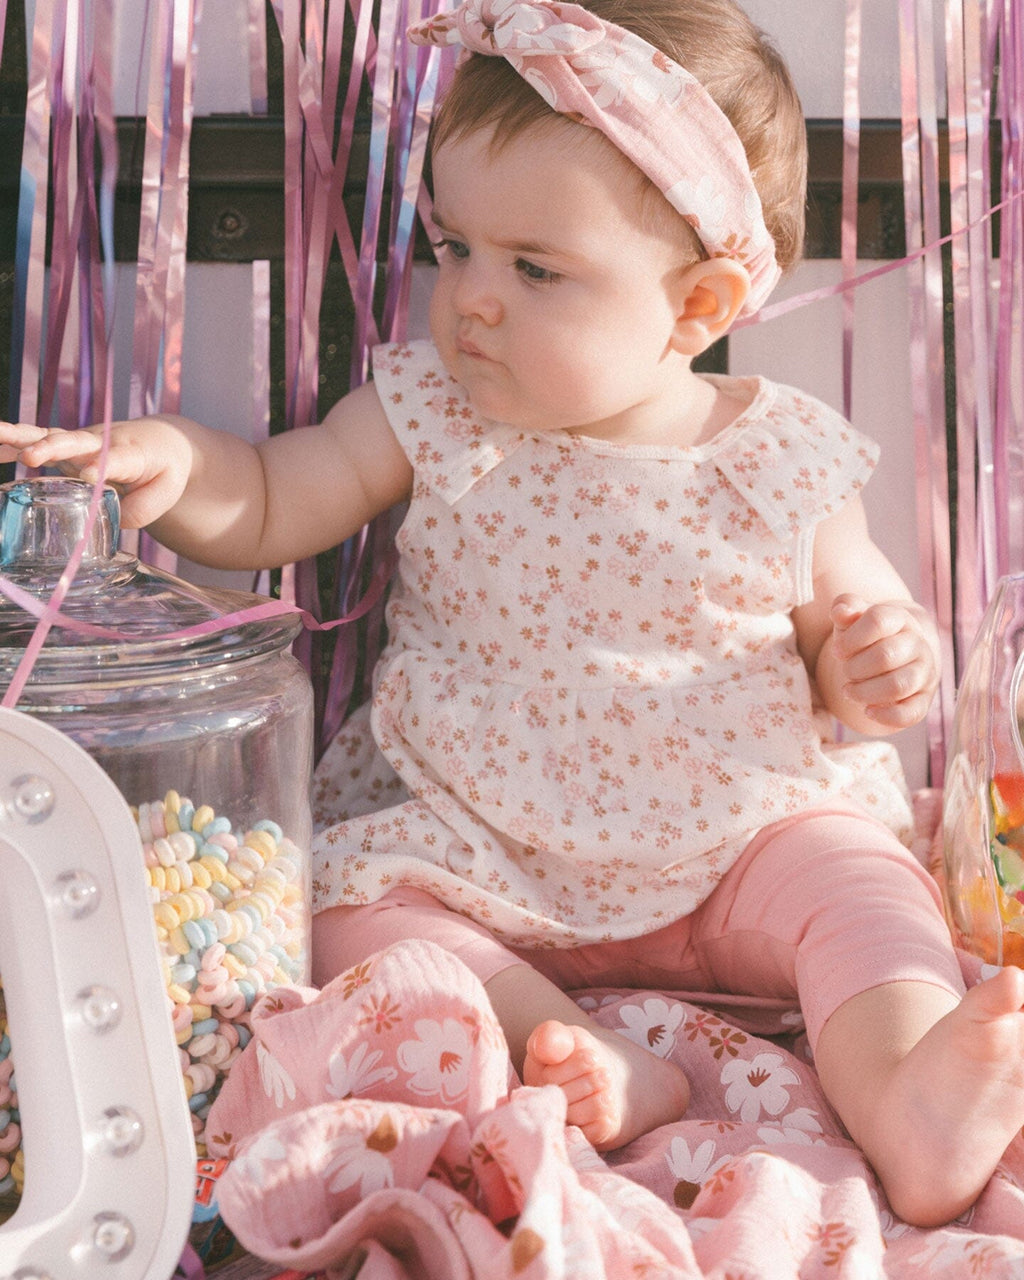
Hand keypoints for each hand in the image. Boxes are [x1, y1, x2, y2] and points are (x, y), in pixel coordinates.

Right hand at [0, 418, 191, 528]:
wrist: (161, 440)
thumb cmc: (164, 470)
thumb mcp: (163, 493)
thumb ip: (138, 511)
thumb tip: (106, 519)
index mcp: (130, 454)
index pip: (114, 460)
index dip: (101, 467)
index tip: (88, 475)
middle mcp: (101, 443)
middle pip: (75, 441)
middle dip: (53, 448)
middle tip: (32, 456)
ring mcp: (80, 442)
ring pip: (50, 435)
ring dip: (22, 436)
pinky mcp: (66, 445)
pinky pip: (36, 440)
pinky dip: (12, 443)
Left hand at [828, 592, 938, 732]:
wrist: (901, 650)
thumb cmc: (869, 635)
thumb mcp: (855, 618)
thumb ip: (846, 608)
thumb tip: (840, 611)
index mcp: (899, 619)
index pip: (877, 621)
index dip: (850, 639)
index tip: (837, 651)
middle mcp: (917, 644)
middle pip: (885, 656)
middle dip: (854, 668)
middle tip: (845, 671)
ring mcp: (924, 672)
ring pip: (898, 685)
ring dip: (865, 692)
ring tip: (849, 691)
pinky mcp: (924, 699)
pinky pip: (911, 713)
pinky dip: (886, 716)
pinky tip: (867, 710)